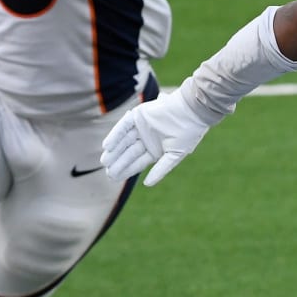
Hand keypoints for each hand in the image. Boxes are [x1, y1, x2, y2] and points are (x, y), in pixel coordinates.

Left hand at [100, 85, 216, 185]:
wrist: (191, 112)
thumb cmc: (188, 134)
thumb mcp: (175, 155)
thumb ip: (161, 170)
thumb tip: (147, 184)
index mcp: (155, 149)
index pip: (138, 162)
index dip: (127, 170)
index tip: (114, 178)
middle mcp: (146, 138)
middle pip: (128, 152)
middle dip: (118, 163)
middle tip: (108, 173)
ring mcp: (141, 127)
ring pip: (124, 140)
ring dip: (114, 151)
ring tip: (104, 161)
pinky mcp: (138, 115)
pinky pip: (123, 126)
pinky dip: (115, 135)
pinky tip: (107, 146)